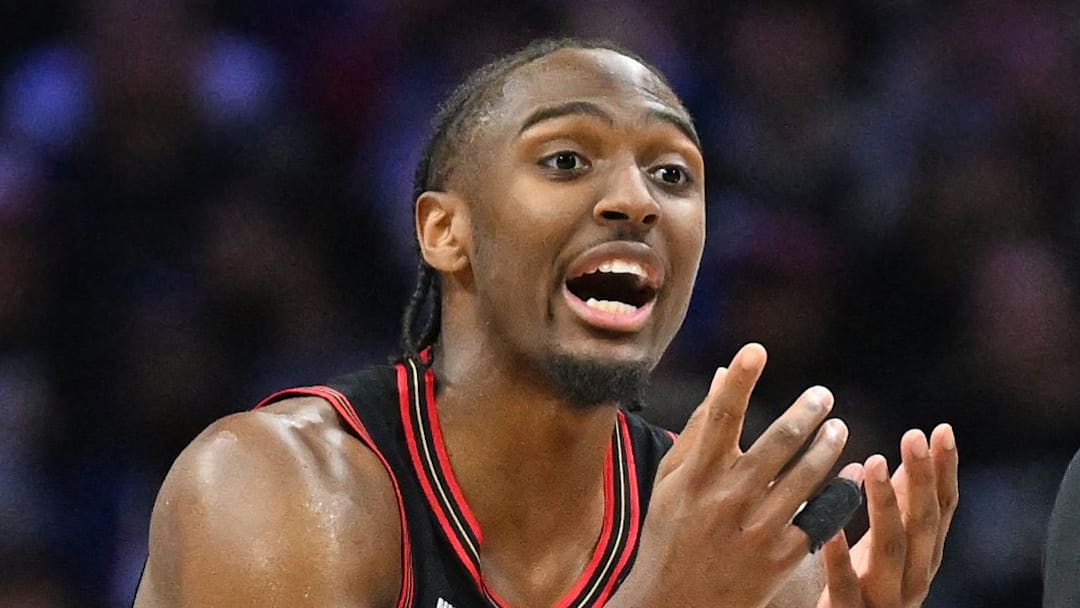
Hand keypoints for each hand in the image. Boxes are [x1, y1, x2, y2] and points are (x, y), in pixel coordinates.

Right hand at [610, 344, 850, 607]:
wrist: (674, 605)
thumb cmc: (669, 533)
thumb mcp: (671, 482)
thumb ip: (698, 429)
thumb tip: (724, 375)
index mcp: (695, 476)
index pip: (719, 417)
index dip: (739, 381)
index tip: (756, 350)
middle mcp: (726, 499)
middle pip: (777, 443)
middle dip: (806, 412)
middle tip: (823, 394)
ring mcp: (755, 531)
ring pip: (806, 478)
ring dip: (829, 447)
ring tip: (840, 429)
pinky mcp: (779, 559)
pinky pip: (820, 518)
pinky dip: (839, 494)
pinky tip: (850, 475)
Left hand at [817, 425, 958, 607]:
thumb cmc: (861, 588)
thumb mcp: (882, 543)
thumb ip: (897, 506)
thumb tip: (910, 457)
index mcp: (921, 556)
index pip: (941, 508)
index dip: (944, 470)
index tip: (941, 429)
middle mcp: (912, 578)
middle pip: (922, 524)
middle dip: (921, 478)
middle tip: (914, 435)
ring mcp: (884, 600)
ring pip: (891, 550)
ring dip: (885, 505)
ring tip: (875, 462)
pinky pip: (845, 587)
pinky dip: (840, 558)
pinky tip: (832, 530)